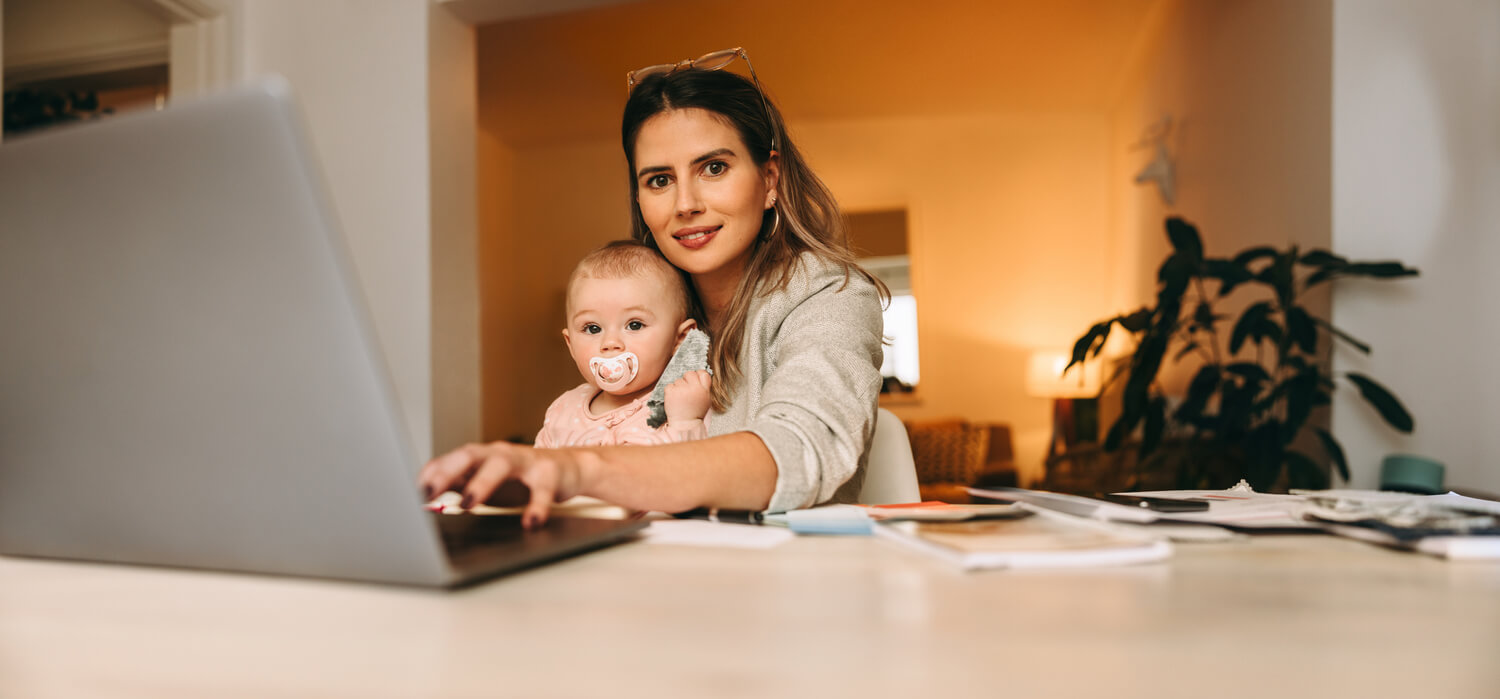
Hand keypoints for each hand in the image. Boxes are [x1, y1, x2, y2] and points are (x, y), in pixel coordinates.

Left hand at [418, 442, 582, 527]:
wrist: (568, 469)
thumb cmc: (522, 478)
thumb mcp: (486, 481)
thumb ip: (458, 485)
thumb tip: (424, 494)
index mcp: (482, 456)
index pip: (449, 460)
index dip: (430, 474)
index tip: (412, 493)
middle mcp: (500, 454)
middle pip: (469, 455)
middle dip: (446, 473)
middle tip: (429, 494)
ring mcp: (526, 460)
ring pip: (501, 464)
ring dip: (482, 483)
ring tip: (467, 504)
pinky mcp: (550, 473)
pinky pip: (542, 490)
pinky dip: (536, 506)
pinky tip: (530, 522)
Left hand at [663, 370, 711, 423]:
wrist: (685, 425)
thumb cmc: (695, 413)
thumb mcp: (706, 400)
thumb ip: (704, 387)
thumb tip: (700, 374)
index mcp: (703, 390)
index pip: (702, 373)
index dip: (697, 375)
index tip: (694, 382)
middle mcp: (694, 388)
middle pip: (689, 373)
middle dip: (687, 379)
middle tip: (686, 390)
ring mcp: (682, 389)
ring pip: (678, 380)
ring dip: (678, 387)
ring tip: (680, 398)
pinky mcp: (671, 392)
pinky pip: (669, 385)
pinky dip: (670, 391)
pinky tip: (674, 399)